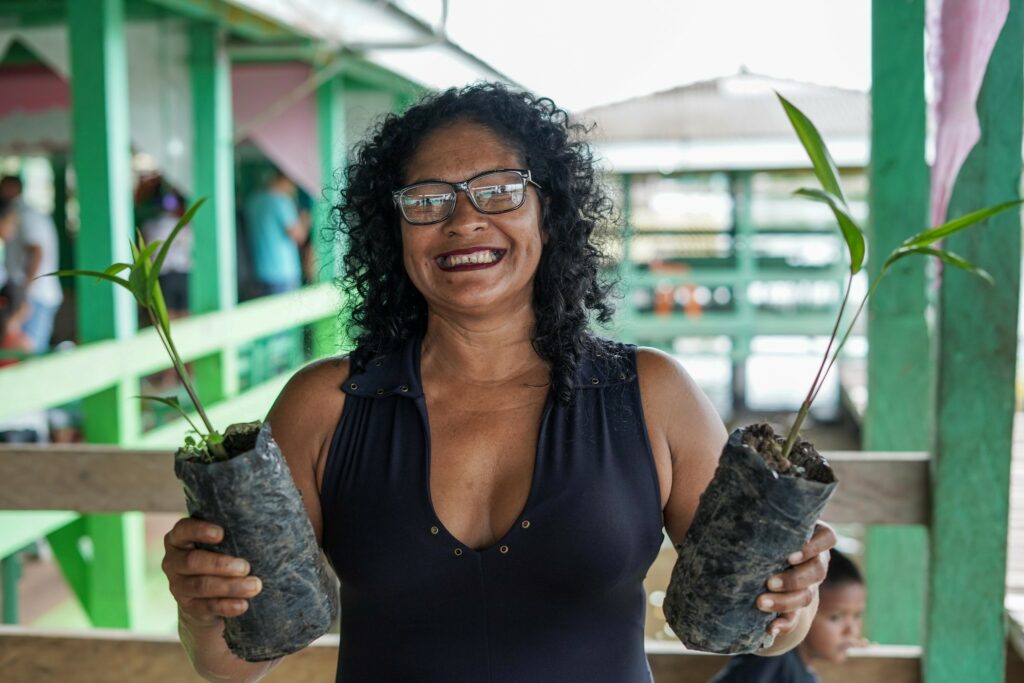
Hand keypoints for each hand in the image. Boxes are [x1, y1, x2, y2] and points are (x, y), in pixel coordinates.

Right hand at [162, 518, 261, 626]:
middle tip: (246, 567)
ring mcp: (178, 585)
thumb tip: (271, 521)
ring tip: (254, 586)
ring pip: (201, 586)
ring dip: (230, 587)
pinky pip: (206, 607)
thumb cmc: (223, 554)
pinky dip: (227, 606)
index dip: (199, 530)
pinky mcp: (188, 606)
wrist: (208, 595)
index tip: (221, 533)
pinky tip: (243, 605)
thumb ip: (234, 531)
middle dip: (221, 564)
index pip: (183, 530)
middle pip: (193, 561)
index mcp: (179, 538)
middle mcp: (173, 561)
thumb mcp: (223, 542)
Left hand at [756, 522, 836, 637]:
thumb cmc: (760, 529)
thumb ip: (755, 514)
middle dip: (794, 579)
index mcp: (812, 536)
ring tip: (760, 602)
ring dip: (784, 602)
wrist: (761, 558)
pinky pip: (795, 618)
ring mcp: (808, 585)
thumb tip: (720, 498)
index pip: (827, 538)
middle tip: (769, 581)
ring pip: (806, 597)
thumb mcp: (763, 519)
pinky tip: (769, 628)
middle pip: (818, 571)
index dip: (814, 547)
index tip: (791, 555)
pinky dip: (783, 624)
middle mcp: (815, 561)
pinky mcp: (797, 606)